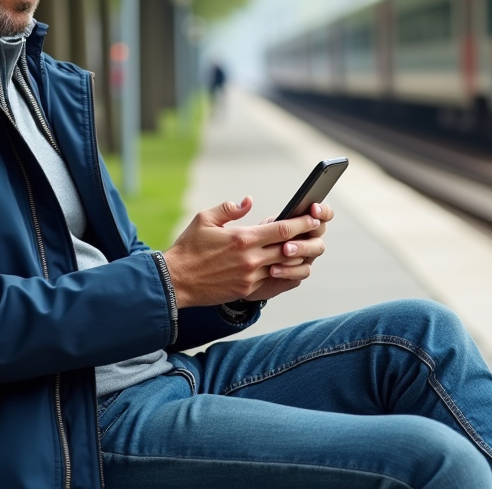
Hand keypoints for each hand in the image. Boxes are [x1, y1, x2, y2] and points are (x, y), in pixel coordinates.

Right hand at [162, 197, 322, 306]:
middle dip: (306, 240)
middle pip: (290, 249)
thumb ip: (229, 209)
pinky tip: (288, 266)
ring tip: (304, 248)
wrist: (175, 282)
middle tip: (316, 232)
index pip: (282, 230)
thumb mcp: (204, 220)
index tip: (313, 217)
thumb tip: (247, 201)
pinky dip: (285, 273)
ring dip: (298, 258)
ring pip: (286, 267)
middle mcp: (250, 259)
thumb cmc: (188, 248)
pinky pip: (275, 282)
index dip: (301, 223)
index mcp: (243, 238)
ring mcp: (250, 277)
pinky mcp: (247, 291)